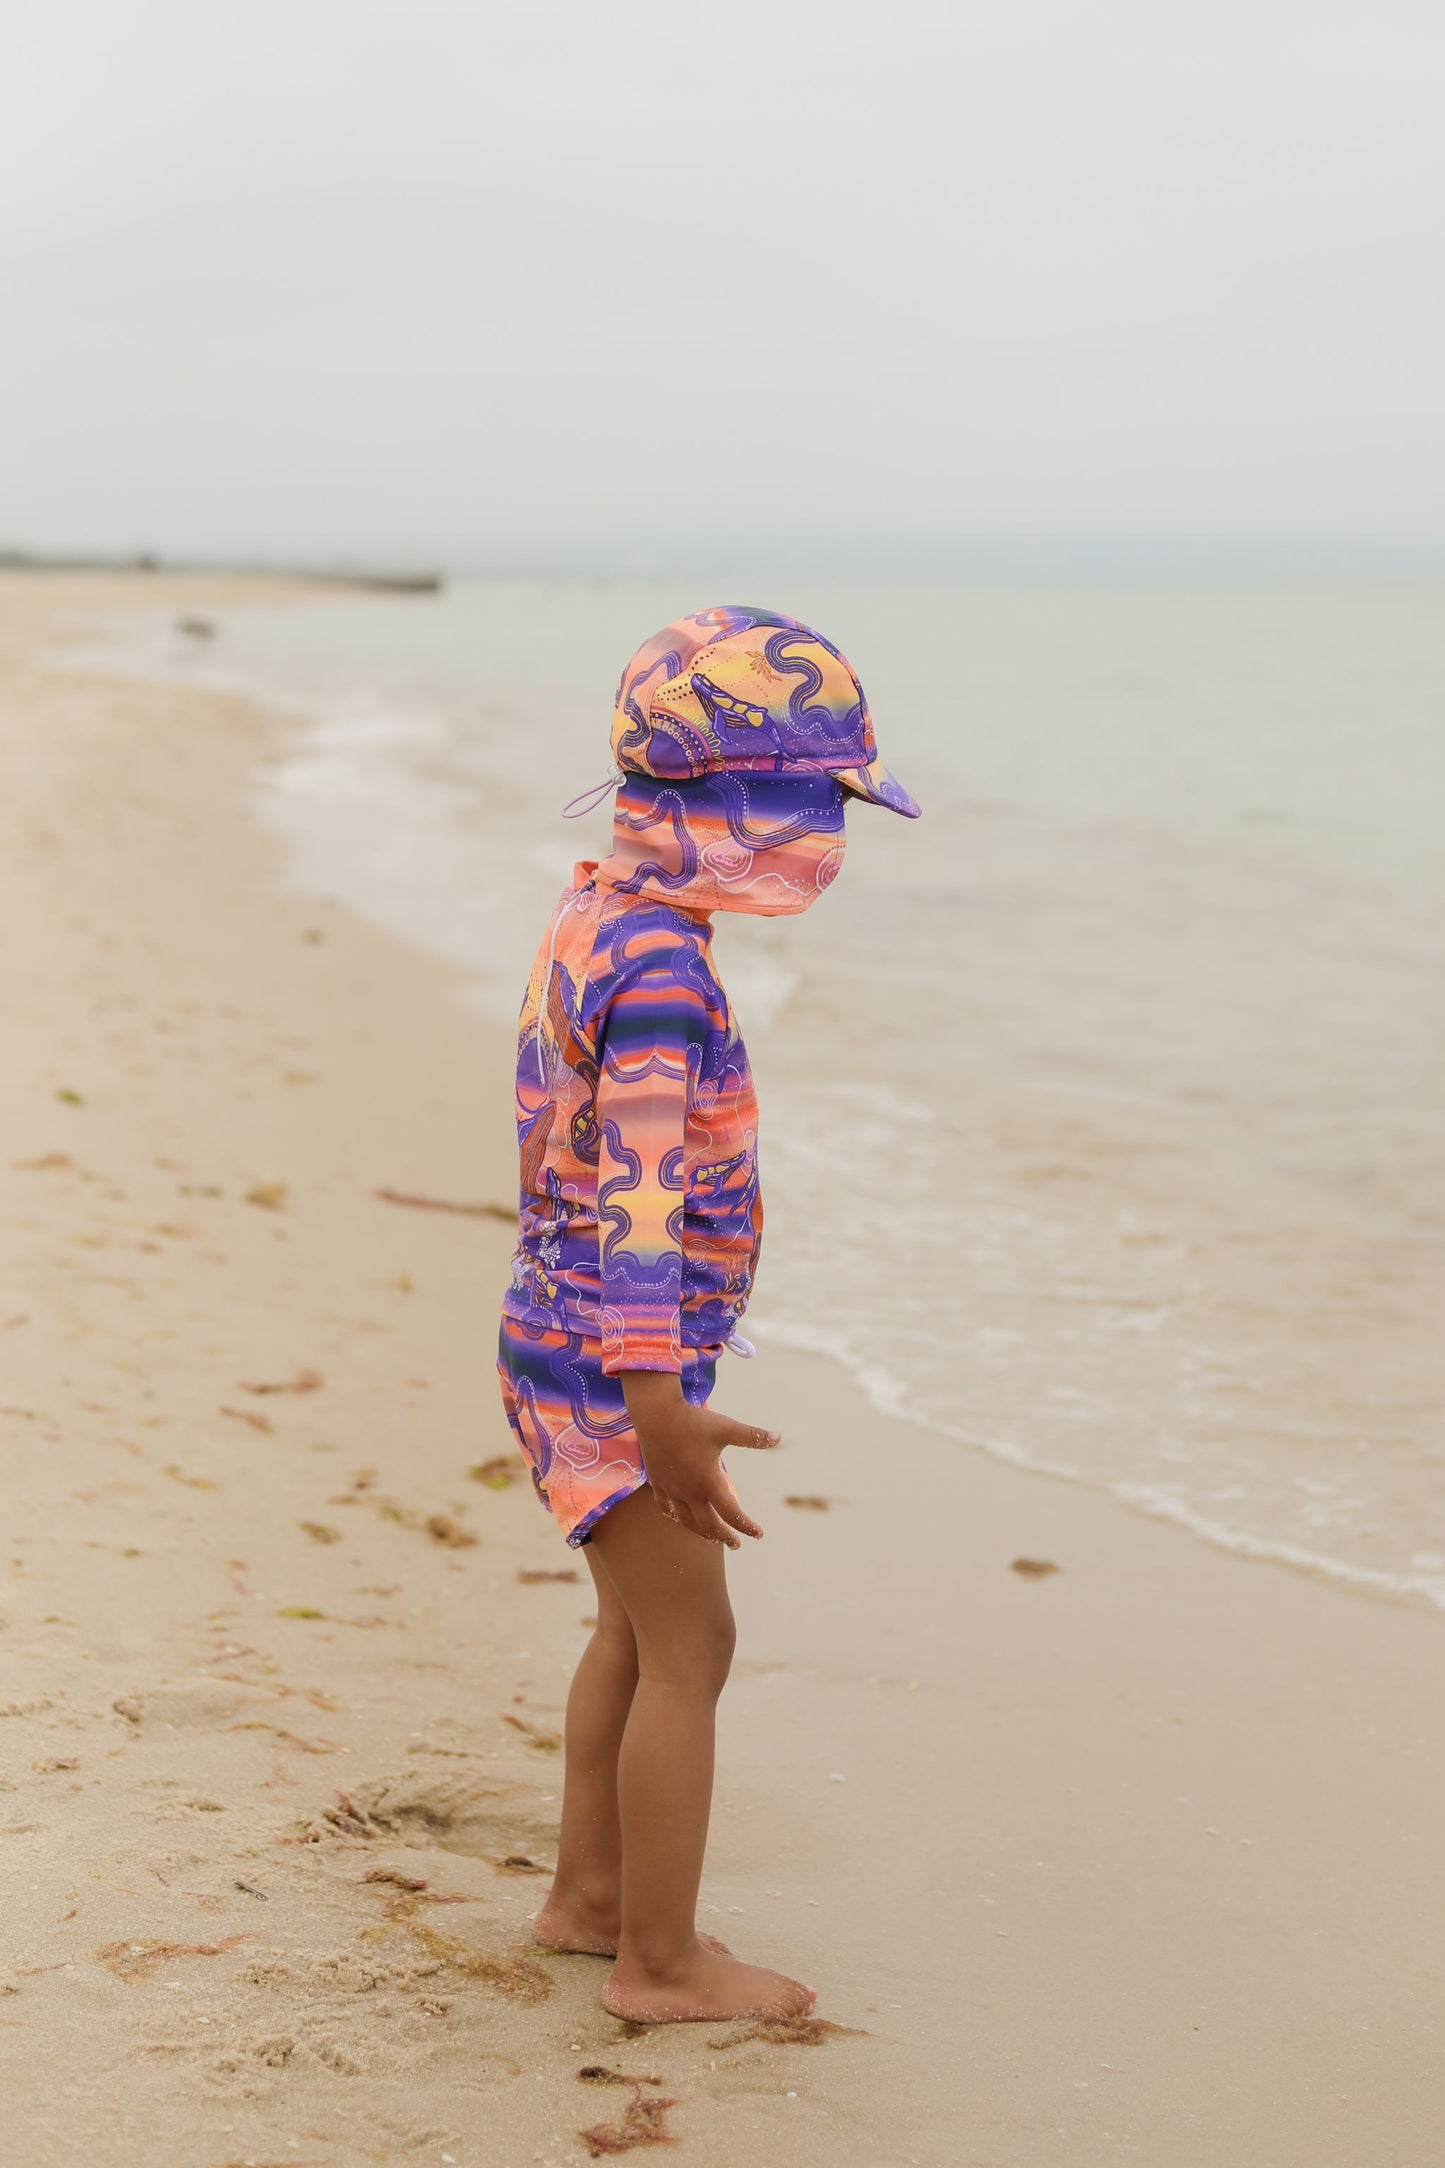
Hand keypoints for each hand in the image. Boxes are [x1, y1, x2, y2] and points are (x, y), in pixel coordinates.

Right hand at [620, 1371, 779, 1548]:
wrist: (656, 1414)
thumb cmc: (693, 1421)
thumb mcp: (726, 1427)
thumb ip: (752, 1436)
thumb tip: (778, 1437)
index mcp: (709, 1482)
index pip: (732, 1514)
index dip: (747, 1526)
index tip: (759, 1534)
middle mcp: (689, 1491)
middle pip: (708, 1525)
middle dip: (724, 1536)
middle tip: (736, 1544)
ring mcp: (671, 1489)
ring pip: (686, 1521)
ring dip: (701, 1532)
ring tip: (711, 1538)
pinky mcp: (657, 1482)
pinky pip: (666, 1507)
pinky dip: (676, 1517)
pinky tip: (681, 1517)